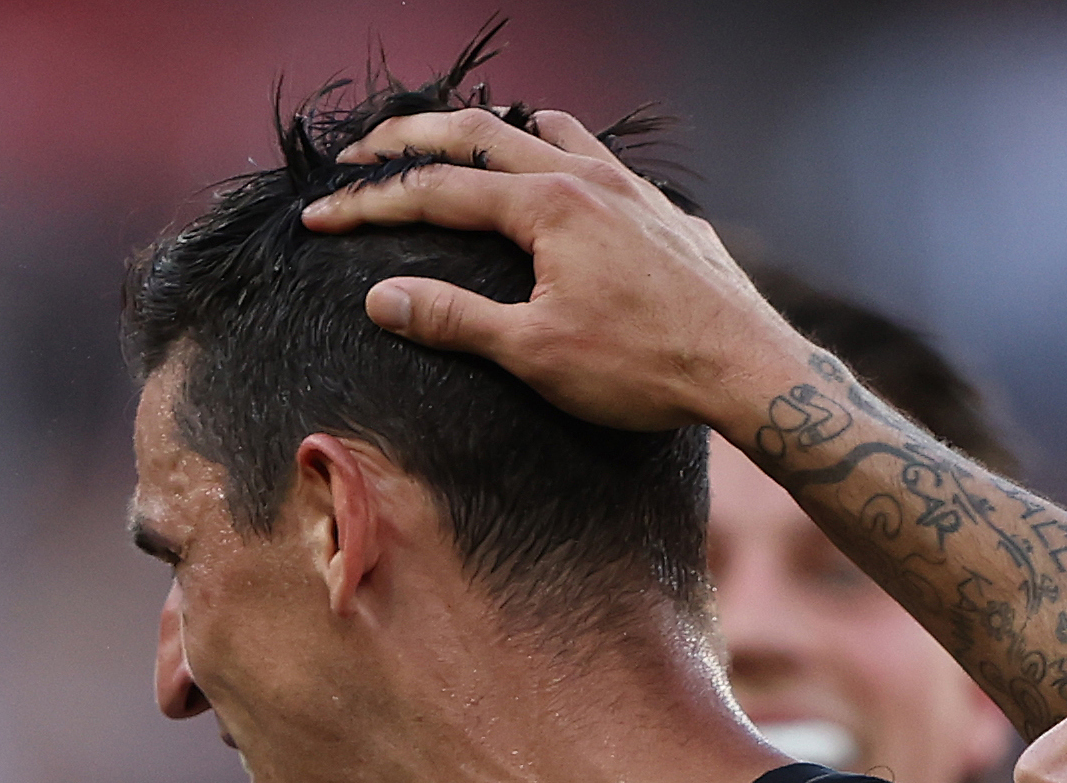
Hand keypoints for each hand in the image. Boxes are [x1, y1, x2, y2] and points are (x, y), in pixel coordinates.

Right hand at [292, 107, 795, 436]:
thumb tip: (382, 298)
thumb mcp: (534, 354)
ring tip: (454, 144)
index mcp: (548, 206)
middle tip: (360, 155)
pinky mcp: (658, 208)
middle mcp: (587, 176)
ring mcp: (628, 186)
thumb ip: (454, 320)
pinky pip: (592, 154)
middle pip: (480, 133)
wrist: (745, 367)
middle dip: (411, 142)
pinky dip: (550, 150)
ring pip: (544, 129)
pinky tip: (550, 178)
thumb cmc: (643, 368)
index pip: (437, 190)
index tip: (321, 215)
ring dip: (489, 130)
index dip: (371, 203)